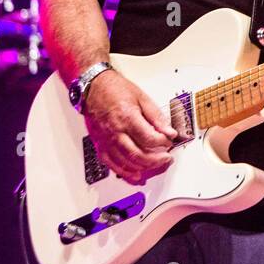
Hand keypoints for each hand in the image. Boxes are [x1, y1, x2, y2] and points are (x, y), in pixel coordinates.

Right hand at [82, 70, 176, 185]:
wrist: (93, 88)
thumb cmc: (116, 90)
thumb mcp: (142, 97)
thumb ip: (156, 116)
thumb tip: (169, 131)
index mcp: (127, 117)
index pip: (149, 138)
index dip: (163, 142)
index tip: (169, 140)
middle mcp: (115, 132)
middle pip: (138, 155)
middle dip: (156, 160)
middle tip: (166, 158)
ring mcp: (106, 140)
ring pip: (126, 162)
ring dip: (143, 168)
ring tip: (156, 166)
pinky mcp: (100, 145)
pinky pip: (112, 164)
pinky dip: (125, 172)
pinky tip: (135, 175)